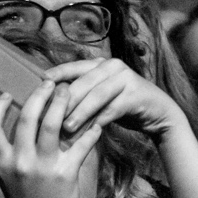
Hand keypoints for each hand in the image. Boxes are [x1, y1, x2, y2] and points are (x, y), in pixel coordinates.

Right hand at [0, 82, 104, 197]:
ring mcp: (43, 168)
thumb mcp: (8, 179)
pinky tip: (95, 124)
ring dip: (62, 103)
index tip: (7, 94)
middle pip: (27, 118)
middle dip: (39, 95)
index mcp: (2, 162)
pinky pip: (79, 145)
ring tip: (69, 92)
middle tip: (49, 83)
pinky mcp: (65, 174)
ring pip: (53, 124)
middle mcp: (20, 162)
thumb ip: (12, 154)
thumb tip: (22, 126)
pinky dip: (89, 132)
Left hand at [44, 58, 184, 140]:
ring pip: (97, 96)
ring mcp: (126, 78)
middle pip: (83, 83)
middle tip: (49, 116)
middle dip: (65, 101)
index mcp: (100, 64)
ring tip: (66, 127)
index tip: (40, 82)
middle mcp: (113, 66)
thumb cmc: (121, 105)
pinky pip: (112, 109)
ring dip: (80, 112)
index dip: (57, 73)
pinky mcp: (136, 94)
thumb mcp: (99, 96)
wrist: (158, 113)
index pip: (74, 67)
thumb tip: (48, 103)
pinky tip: (88, 133)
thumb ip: (80, 94)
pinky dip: (99, 121)